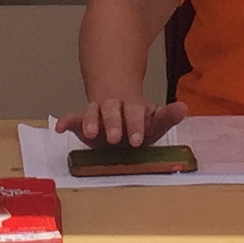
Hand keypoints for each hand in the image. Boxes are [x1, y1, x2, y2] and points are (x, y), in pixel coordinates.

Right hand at [53, 95, 189, 147]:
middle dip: (114, 123)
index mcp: (133, 107)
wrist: (117, 103)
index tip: (138, 139)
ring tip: (91, 133)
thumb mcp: (154, 120)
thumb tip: (184, 107)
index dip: (136, 124)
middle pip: (113, 111)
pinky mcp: (83, 121)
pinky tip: (59, 127)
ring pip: (93, 112)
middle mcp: (114, 107)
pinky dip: (66, 121)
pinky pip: (73, 118)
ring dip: (91, 121)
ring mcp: (98, 112)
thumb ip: (167, 117)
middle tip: (116, 138)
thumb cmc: (138, 119)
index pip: (136, 113)